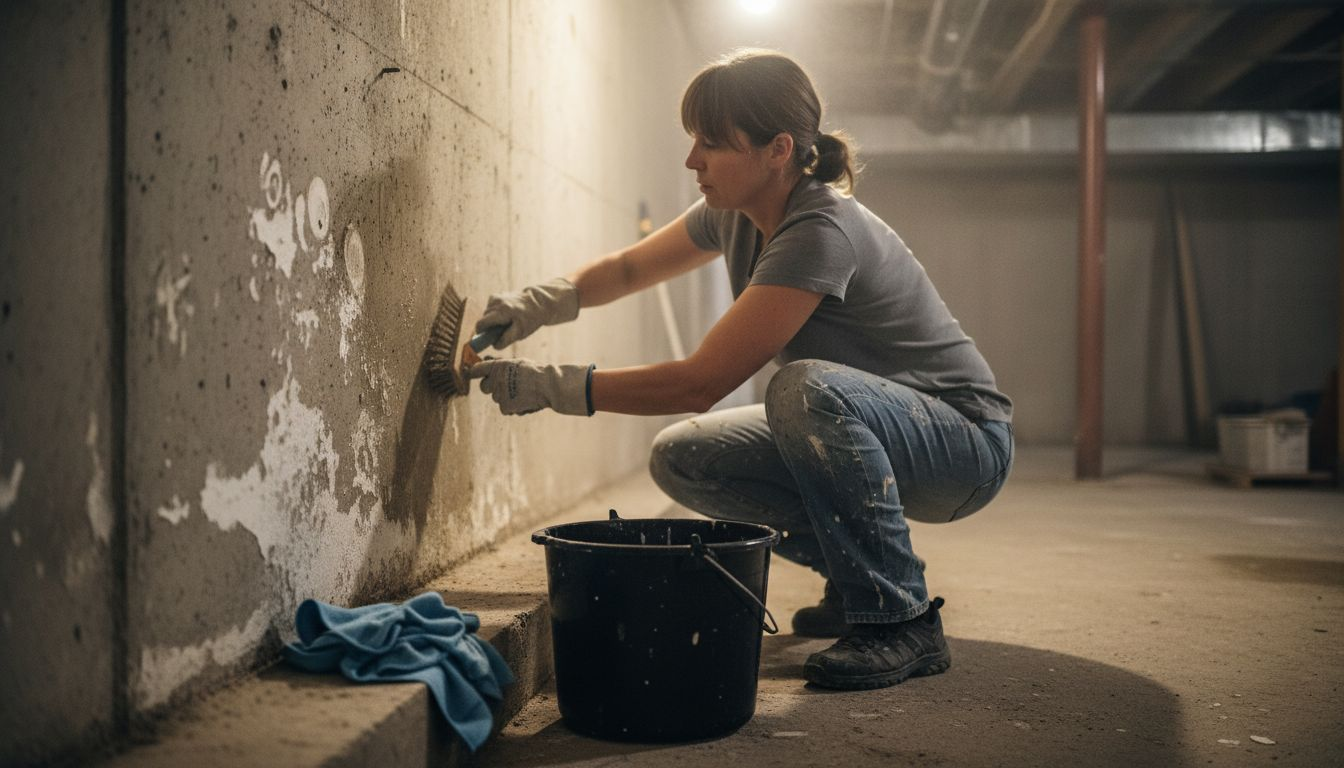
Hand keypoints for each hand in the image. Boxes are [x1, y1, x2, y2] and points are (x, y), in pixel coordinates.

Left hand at [465, 358, 593, 415]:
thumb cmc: (535, 372)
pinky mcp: (505, 407)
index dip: (473, 372)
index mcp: (497, 366)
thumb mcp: (516, 362)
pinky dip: (512, 406)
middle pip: (484, 387)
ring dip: (505, 396)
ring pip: (496, 398)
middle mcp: (495, 380)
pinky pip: (504, 408)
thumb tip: (486, 359)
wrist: (548, 386)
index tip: (471, 373)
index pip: (476, 370)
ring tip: (521, 392)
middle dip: (491, 386)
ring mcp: (500, 395)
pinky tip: (524, 401)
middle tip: (504, 385)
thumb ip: (500, 363)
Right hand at [475, 278, 579, 347]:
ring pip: (486, 313)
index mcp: (501, 311)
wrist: (539, 302)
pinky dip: (496, 312)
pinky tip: (507, 314)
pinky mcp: (497, 295)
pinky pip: (491, 308)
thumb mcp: (520, 332)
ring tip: (507, 321)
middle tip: (502, 330)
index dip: (481, 333)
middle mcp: (496, 302)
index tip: (486, 338)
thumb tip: (494, 345)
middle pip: (483, 319)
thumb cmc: (530, 319)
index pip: (481, 324)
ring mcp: (496, 296)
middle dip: (489, 326)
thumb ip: (506, 340)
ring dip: (493, 319)